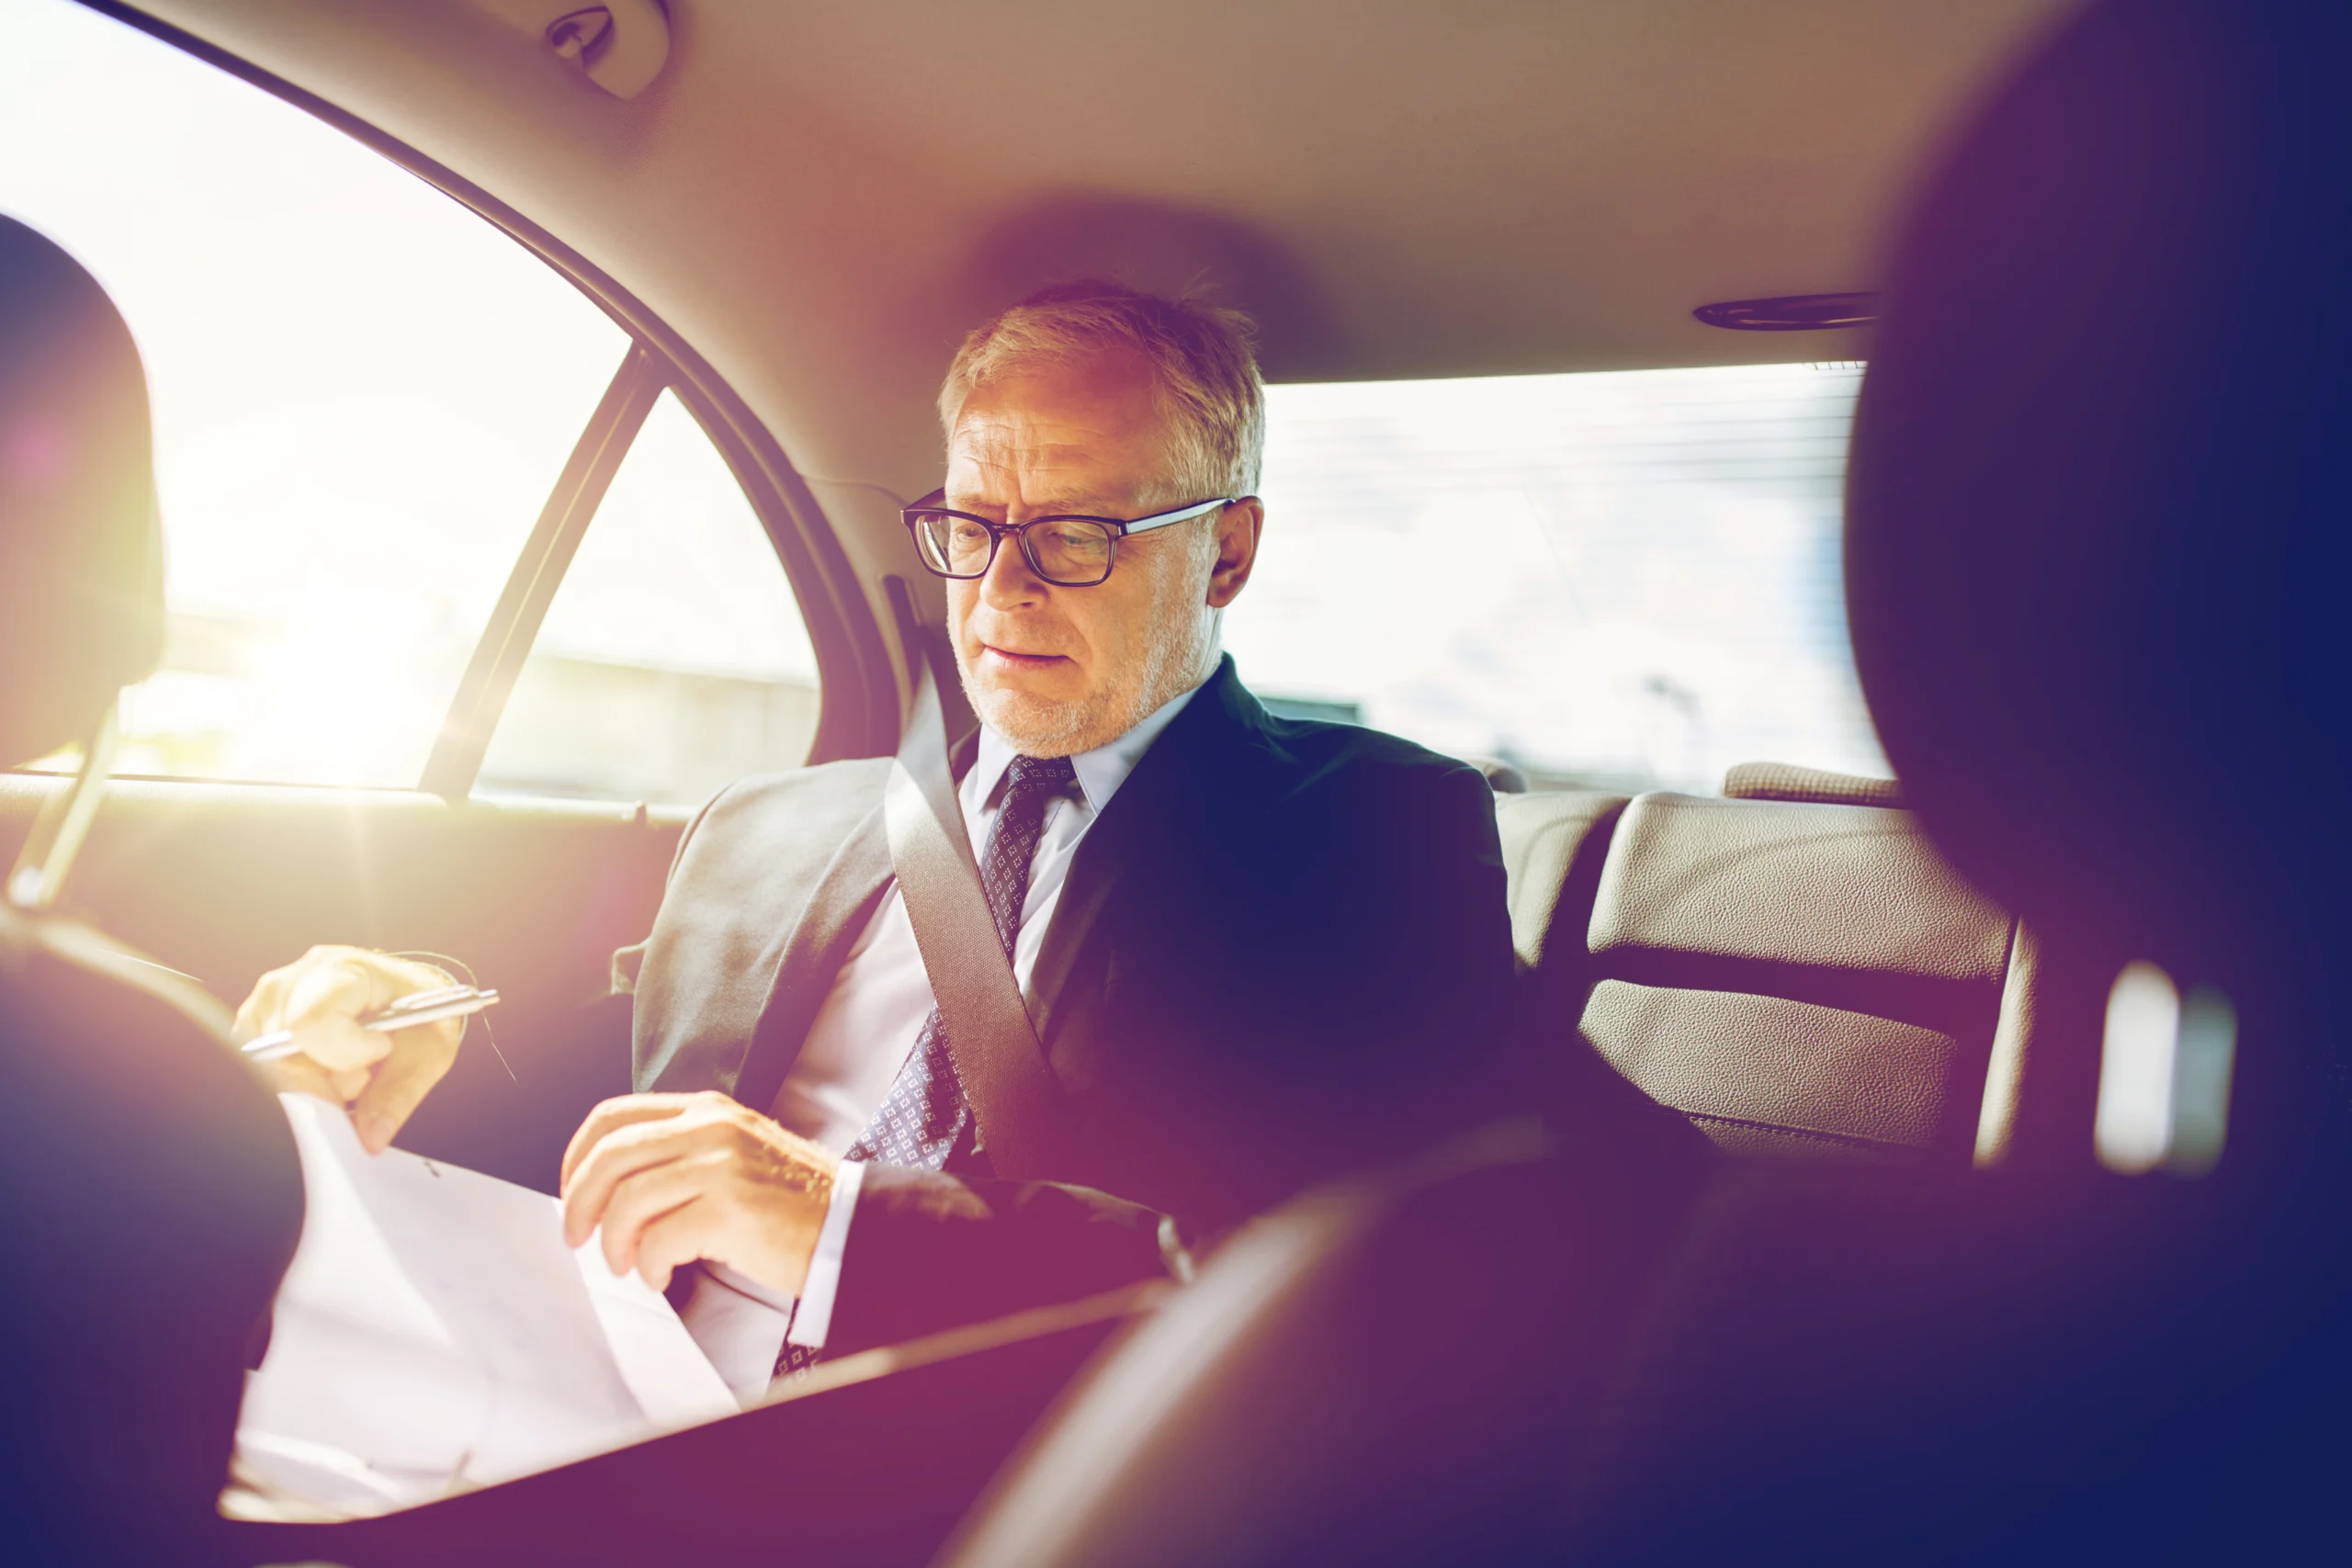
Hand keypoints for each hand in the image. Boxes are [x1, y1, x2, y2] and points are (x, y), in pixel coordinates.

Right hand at [233, 946, 464, 1152]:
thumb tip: (369, 1138)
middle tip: (362, 1074)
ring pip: (268, 1066)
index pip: (312, 1023)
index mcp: (344, 970)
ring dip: (308, 1082)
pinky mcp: (258, 1022)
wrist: (409, 998)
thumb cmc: (420, 1017)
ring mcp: (271, 999)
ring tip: (344, 1067)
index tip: (380, 1052)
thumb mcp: (428, 1052)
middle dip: (324, 1081)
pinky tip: (323, 1068)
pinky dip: (294, 1080)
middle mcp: (297, 978)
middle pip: (283, 1051)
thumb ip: (398, 1095)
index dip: (345, 1054)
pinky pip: (261, 1068)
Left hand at [559, 1091, 836, 1295]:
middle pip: (609, 1156)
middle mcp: (710, 1128)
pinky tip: (662, 1275)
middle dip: (580, 1204)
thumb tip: (609, 1188)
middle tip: (579, 1237)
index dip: (576, 1157)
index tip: (572, 1193)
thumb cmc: (791, 1202)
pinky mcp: (729, 1209)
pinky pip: (657, 1239)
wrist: (848, 1225)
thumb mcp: (733, 1153)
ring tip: (630, 1264)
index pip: (613, 1117)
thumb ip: (680, 1153)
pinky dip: (648, 1265)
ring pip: (627, 1201)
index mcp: (706, 1110)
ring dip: (615, 1244)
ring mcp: (720, 1165)